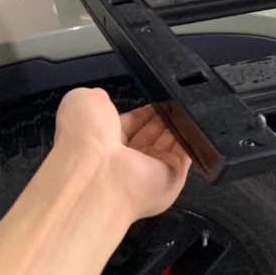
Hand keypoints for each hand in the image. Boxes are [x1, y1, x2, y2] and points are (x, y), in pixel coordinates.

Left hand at [53, 88, 191, 221]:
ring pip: (170, 142)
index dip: (143, 112)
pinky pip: (186, 154)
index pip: (130, 125)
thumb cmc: (86, 136)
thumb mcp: (82, 103)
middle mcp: (126, 160)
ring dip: (177, 123)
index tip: (156, 96)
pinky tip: (193, 118)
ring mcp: (150, 173)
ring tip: (184, 104)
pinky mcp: (172, 180)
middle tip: (173, 99)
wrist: (98, 174)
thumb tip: (105, 100)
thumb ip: (96, 98)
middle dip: (163, 116)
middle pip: (152, 133)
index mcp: (103, 143)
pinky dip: (192, 137)